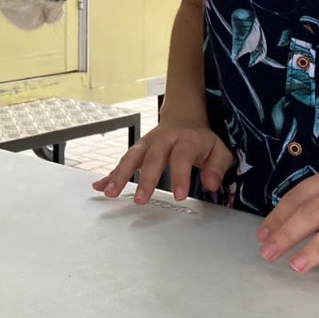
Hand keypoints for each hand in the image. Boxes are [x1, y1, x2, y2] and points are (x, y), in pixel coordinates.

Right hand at [92, 120, 233, 202]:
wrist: (183, 118)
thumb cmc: (200, 139)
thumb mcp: (219, 150)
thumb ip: (217, 167)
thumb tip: (211, 184)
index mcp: (185, 139)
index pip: (182, 157)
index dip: (180, 176)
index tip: (179, 195)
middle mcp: (163, 139)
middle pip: (152, 159)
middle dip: (145, 180)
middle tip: (140, 199)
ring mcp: (147, 143)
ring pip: (131, 158)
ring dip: (119, 175)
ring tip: (111, 193)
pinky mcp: (138, 149)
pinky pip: (123, 161)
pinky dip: (110, 174)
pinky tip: (99, 185)